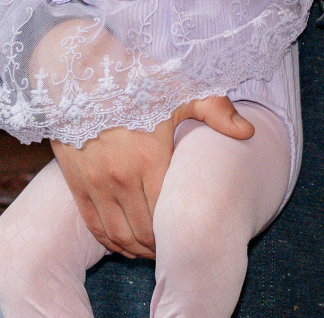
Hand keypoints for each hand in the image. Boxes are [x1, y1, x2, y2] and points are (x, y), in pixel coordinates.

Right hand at [51, 95, 252, 256]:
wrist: (79, 71)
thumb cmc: (135, 78)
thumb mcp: (180, 89)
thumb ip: (216, 111)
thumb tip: (248, 132)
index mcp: (150, 157)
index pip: (166, 213)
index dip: (177, 231)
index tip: (188, 235)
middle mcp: (120, 176)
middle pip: (142, 230)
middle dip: (159, 246)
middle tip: (173, 250)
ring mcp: (95, 182)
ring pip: (117, 233)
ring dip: (135, 249)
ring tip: (152, 252)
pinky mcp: (75, 182)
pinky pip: (93, 224)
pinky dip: (109, 241)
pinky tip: (123, 244)